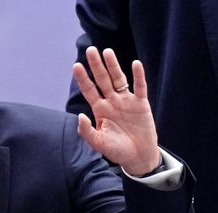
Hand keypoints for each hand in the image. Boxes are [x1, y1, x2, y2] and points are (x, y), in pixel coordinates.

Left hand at [73, 46, 159, 175]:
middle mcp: (112, 101)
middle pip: (102, 80)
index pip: (89, 90)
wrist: (138, 157)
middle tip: (90, 50)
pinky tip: (135, 64)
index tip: (76, 66)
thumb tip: (80, 116)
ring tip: (107, 52)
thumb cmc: (117, 150)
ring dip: (113, 66)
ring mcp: (126, 101)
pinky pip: (140, 87)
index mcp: (100, 109)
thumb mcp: (99, 143)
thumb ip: (87, 131)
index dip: (83, 78)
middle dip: (96, 66)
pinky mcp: (141, 104)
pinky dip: (138, 76)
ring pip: (119, 79)